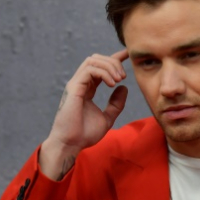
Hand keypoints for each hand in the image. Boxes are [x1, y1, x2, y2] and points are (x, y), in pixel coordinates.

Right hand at [40, 49, 129, 179]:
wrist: (71, 144)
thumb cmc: (85, 134)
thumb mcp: (107, 118)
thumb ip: (115, 104)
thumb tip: (123, 87)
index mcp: (87, 88)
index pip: (100, 67)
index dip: (115, 58)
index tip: (128, 55)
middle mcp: (80, 83)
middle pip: (97, 59)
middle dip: (113, 62)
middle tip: (124, 76)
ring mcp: (76, 84)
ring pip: (93, 60)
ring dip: (109, 66)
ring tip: (119, 79)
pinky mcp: (73, 87)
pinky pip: (89, 69)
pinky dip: (103, 73)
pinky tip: (112, 84)